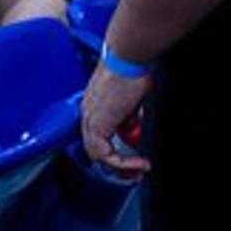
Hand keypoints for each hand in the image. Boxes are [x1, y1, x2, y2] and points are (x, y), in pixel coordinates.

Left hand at [79, 63, 152, 177]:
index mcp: (95, 105)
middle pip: (95, 149)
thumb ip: (134, 115)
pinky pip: (105, 155)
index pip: (98, 136)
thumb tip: (141, 127)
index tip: (134, 160)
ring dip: (121, 167)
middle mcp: (88, 112)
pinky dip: (123, 163)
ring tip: (139, 171)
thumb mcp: (135, 98)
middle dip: (117, 166)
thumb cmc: (135, 70)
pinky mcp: (96, 123)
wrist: (128, 58)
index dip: (115, 152)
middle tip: (136, 173)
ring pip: (98, 155)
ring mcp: (90, 118)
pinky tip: (140, 163)